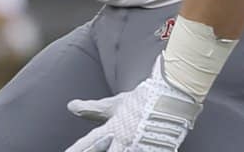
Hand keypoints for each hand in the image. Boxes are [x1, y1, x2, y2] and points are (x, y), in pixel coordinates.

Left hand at [64, 57, 201, 151]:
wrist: (172, 97)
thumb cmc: (141, 102)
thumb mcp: (114, 105)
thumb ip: (92, 109)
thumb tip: (70, 106)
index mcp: (112, 129)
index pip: (88, 143)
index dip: (76, 150)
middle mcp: (125, 140)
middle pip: (102, 150)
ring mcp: (142, 147)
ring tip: (113, 150)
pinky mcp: (158, 150)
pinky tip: (133, 151)